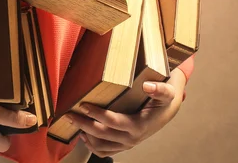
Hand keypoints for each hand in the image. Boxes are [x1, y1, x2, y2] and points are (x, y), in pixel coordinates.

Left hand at [68, 68, 185, 157]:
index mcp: (139, 125)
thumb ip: (160, 89)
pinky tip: (83, 134)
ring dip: (85, 136)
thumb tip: (148, 86)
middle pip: (102, 135)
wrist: (169, 110)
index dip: (97, 114)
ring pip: (101, 146)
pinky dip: (92, 145)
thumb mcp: (168, 91)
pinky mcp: (124, 145)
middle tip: (68, 114)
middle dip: (83, 125)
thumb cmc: (165, 99)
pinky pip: (105, 151)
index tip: (83, 105)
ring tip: (73, 122)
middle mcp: (132, 138)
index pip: (113, 121)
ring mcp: (127, 143)